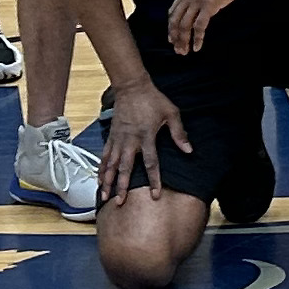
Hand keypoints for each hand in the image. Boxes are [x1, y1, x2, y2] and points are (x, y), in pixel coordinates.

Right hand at [97, 77, 189, 202]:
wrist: (132, 86)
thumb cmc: (153, 99)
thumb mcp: (171, 113)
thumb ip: (179, 133)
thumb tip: (189, 150)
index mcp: (146, 136)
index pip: (151, 163)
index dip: (154, 180)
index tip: (155, 195)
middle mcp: (130, 140)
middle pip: (126, 168)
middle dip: (122, 186)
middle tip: (119, 202)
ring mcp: (118, 139)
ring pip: (111, 164)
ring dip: (107, 180)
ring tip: (104, 195)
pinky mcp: (111, 136)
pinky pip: (104, 155)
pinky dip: (101, 168)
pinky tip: (99, 179)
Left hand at [167, 0, 257, 55]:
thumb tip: (199, 9)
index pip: (172, 11)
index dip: (171, 27)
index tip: (172, 38)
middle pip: (175, 20)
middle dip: (175, 37)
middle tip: (177, 49)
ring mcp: (197, 1)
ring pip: (184, 25)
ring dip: (183, 40)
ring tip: (185, 51)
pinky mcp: (208, 6)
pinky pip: (199, 26)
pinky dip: (197, 38)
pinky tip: (197, 46)